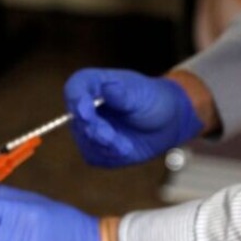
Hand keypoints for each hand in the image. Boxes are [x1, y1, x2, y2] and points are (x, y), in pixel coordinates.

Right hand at [64, 68, 202, 166]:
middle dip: (94, 129)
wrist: (166, 123)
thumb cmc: (152, 100)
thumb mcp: (141, 94)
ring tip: (126, 146)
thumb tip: (107, 88)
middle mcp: (84, 106)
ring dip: (106, 146)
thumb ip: (122, 94)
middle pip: (77, 119)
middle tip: (110, 138)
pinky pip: (95, 156)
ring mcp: (86, 128)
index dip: (76, 100)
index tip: (85, 113)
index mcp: (92, 84)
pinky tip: (125, 148)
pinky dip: (111, 156)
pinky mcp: (94, 149)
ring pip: (85, 141)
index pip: (74, 89)